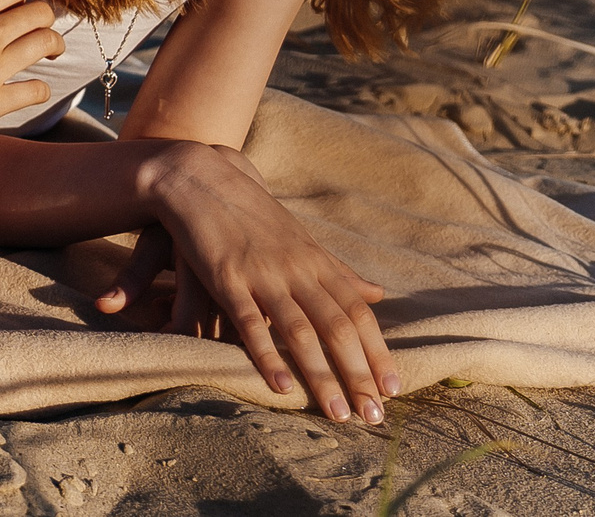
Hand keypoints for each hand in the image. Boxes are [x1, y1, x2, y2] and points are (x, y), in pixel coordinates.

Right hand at [108, 141, 396, 424]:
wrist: (200, 177)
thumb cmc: (254, 215)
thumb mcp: (301, 242)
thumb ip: (339, 272)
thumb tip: (379, 294)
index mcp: (317, 262)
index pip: (358, 313)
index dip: (377, 352)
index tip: (394, 389)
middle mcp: (297, 269)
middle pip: (337, 327)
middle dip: (358, 374)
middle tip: (373, 416)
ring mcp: (263, 273)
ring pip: (301, 330)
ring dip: (322, 375)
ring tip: (337, 413)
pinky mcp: (227, 277)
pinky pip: (250, 321)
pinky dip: (268, 354)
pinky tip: (282, 386)